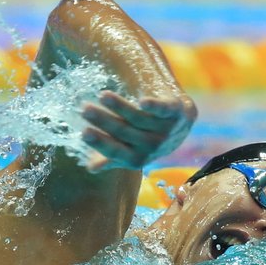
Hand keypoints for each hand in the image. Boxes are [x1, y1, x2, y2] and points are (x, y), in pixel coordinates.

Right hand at [80, 89, 196, 170]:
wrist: (182, 123)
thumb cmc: (147, 137)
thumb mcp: (130, 149)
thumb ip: (112, 157)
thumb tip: (91, 168)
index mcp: (137, 157)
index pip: (116, 151)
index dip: (100, 143)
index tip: (83, 132)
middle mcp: (152, 146)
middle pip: (125, 132)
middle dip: (104, 121)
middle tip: (85, 109)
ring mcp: (165, 129)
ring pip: (140, 118)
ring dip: (120, 107)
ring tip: (102, 96)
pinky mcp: (176, 112)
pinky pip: (165, 110)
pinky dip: (154, 106)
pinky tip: (142, 101)